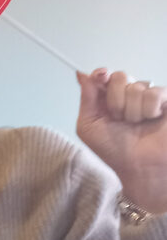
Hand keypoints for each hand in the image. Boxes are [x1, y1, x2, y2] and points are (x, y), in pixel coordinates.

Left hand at [76, 69, 166, 212]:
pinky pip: (154, 93)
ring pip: (137, 86)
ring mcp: (148, 96)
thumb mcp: (88, 126)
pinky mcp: (165, 101)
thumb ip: (86, 99)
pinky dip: (148, 110)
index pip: (104, 76)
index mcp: (107, 99)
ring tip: (135, 124)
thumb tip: (82, 74)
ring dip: (131, 111)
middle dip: (115, 100)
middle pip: (119, 77)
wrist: (137, 165)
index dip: (101, 74)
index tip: (101, 76)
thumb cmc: (113, 149)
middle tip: (118, 119)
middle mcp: (127, 95)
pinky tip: (151, 120)